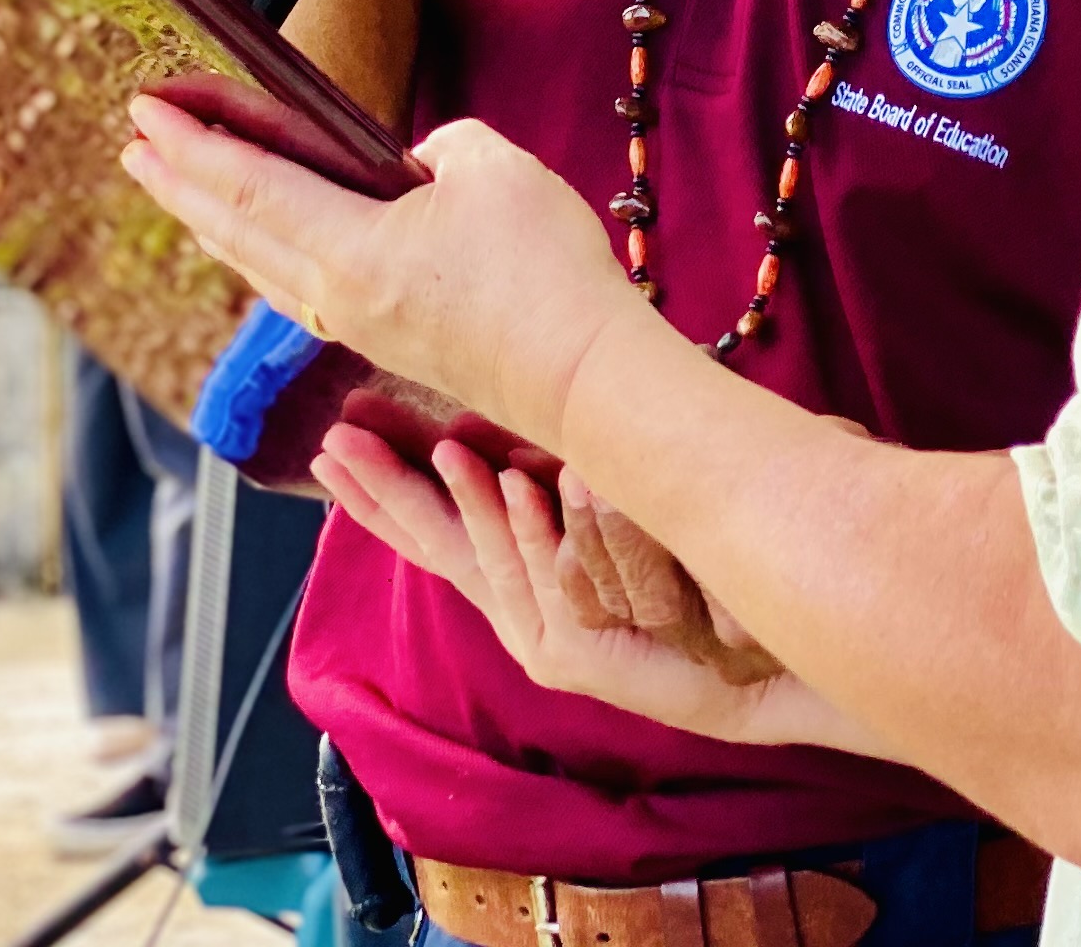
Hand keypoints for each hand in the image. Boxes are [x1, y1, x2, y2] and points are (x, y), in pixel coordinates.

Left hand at [120, 101, 642, 447]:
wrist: (585, 378)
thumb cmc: (543, 271)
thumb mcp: (490, 166)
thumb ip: (437, 147)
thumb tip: (414, 170)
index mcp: (349, 250)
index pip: (245, 184)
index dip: (190, 144)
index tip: (145, 110)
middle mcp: (335, 297)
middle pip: (234, 231)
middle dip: (179, 184)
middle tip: (137, 146)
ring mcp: (358, 326)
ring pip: (261, 266)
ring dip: (215, 222)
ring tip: (184, 191)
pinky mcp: (389, 342)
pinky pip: (298, 288)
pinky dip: (263, 253)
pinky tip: (268, 248)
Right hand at [311, 428, 854, 749]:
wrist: (750, 660)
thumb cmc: (681, 582)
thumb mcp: (597, 522)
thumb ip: (551, 484)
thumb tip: (510, 419)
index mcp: (518, 584)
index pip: (431, 536)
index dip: (380, 498)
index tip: (330, 455)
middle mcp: (522, 615)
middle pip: (436, 549)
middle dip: (385, 497)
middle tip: (334, 447)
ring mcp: (549, 640)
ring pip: (489, 559)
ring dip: (463, 498)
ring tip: (442, 447)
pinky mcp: (583, 657)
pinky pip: (545, 576)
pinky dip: (524, 528)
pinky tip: (508, 478)